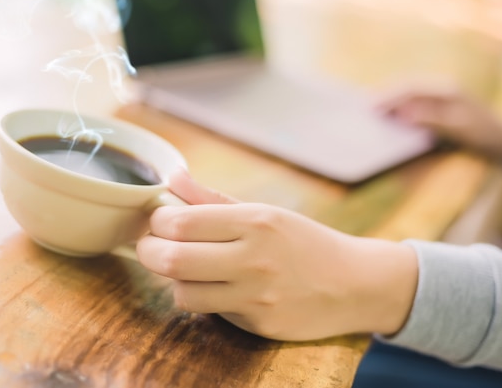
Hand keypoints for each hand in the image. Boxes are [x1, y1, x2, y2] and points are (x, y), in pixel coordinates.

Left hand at [136, 170, 417, 340]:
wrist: (352, 284)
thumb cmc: (303, 242)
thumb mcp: (264, 212)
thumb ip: (212, 198)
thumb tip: (172, 177)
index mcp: (255, 221)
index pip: (181, 222)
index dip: (158, 222)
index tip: (159, 220)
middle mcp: (254, 258)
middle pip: (172, 259)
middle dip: (148, 251)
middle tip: (150, 245)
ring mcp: (257, 295)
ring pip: (183, 292)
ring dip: (173, 279)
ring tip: (184, 268)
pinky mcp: (259, 323)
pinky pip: (209, 311)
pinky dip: (201, 297)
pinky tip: (213, 286)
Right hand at [378, 88, 501, 158]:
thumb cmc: (484, 133)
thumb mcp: (458, 128)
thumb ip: (430, 119)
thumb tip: (403, 115)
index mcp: (445, 90)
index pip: (410, 89)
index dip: (389, 97)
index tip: (371, 106)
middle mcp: (442, 90)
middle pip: (407, 89)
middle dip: (386, 96)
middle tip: (365, 107)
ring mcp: (442, 98)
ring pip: (410, 95)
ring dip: (392, 101)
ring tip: (373, 110)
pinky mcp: (441, 108)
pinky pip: (416, 104)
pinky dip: (401, 108)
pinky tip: (392, 116)